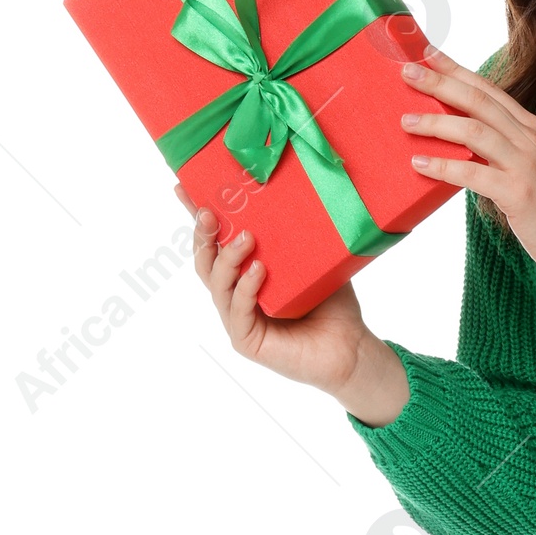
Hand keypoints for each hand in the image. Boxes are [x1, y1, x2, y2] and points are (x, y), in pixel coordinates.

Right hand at [176, 188, 408, 425]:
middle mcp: (236, 293)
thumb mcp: (315, 259)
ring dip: (226, 258)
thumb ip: (297, 233)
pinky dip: (245, 288)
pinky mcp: (247, 340)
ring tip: (245, 238)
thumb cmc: (333, 304)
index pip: (217, 241)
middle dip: (203, 234)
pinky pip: (238, 310)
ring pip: (217, 284)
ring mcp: (238, 318)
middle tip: (208, 212)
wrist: (352, 347)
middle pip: (206, 261)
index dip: (198, 217)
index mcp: (246, 271)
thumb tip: (293, 187)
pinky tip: (258, 271)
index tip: (183, 188)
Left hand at [399, 49, 535, 297]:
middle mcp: (528, 138)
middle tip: (407, 71)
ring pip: (472, 131)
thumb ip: (503, 151)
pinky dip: (443, 167)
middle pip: (477, 101)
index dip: (456, 70)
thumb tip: (461, 147)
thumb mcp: (532, 167)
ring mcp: (524, 164)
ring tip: (406, 121)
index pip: (488, 90)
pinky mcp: (518, 193)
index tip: (428, 54)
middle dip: (440, 83)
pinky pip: (472, 174)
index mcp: (531, 127)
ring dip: (436, 123)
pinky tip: (420, 164)